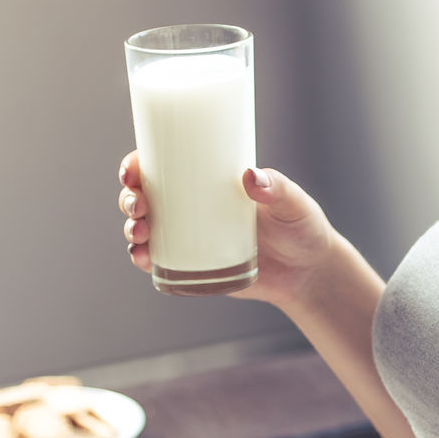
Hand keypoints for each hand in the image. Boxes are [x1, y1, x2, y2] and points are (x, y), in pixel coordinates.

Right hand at [117, 151, 334, 307]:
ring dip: (132, 229)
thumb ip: (277, 188)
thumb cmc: (302, 228)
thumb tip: (249, 176)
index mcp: (208, 182)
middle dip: (130, 198)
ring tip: (140, 235)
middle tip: (138, 205)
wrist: (308, 273)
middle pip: (146, 197)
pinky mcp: (196, 267)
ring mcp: (191, 238)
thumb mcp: (293, 203)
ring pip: (147, 229)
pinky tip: (141, 258)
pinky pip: (161, 263)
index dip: (137, 165)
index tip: (132, 169)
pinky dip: (144, 259)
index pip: (163, 166)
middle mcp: (193, 207)